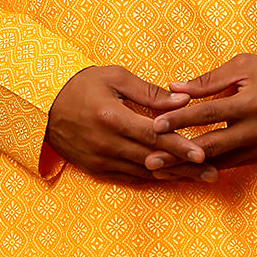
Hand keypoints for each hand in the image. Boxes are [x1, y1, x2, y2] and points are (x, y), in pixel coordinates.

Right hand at [45, 66, 217, 183]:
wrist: (43, 105)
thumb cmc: (82, 85)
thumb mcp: (115, 78)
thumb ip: (150, 92)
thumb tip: (182, 101)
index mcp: (111, 117)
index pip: (153, 135)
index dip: (179, 145)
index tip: (204, 154)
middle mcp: (106, 142)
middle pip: (153, 158)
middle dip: (185, 167)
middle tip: (214, 173)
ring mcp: (100, 159)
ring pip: (144, 171)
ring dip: (174, 176)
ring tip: (201, 178)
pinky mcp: (96, 168)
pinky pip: (129, 177)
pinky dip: (153, 177)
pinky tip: (173, 178)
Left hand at [146, 53, 256, 172]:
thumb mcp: (244, 67)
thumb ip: (208, 80)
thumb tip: (174, 87)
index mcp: (251, 103)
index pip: (208, 114)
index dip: (180, 120)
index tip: (155, 125)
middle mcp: (256, 130)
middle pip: (210, 146)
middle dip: (177, 155)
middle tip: (150, 161)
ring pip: (218, 162)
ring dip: (188, 168)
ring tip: (161, 172)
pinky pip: (230, 166)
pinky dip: (206, 168)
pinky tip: (186, 171)